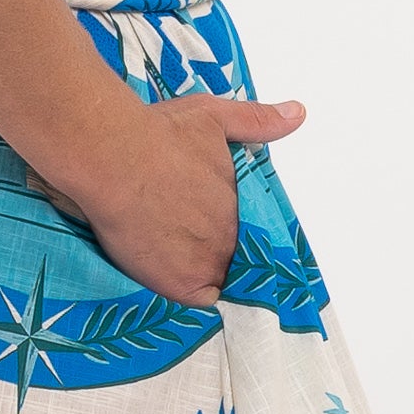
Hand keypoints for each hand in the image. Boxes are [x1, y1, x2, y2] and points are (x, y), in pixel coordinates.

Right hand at [28, 91, 305, 306]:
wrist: (114, 159)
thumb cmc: (160, 135)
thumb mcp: (215, 117)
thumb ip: (258, 121)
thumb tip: (299, 113)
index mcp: (241, 202)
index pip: (245, 226)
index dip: (224, 222)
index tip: (202, 214)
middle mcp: (232, 236)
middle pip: (228, 251)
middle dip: (210, 242)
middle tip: (177, 226)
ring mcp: (209, 263)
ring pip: (214, 276)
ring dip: (198, 267)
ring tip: (167, 250)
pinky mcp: (180, 285)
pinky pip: (196, 300)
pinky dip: (185, 289)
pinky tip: (167, 272)